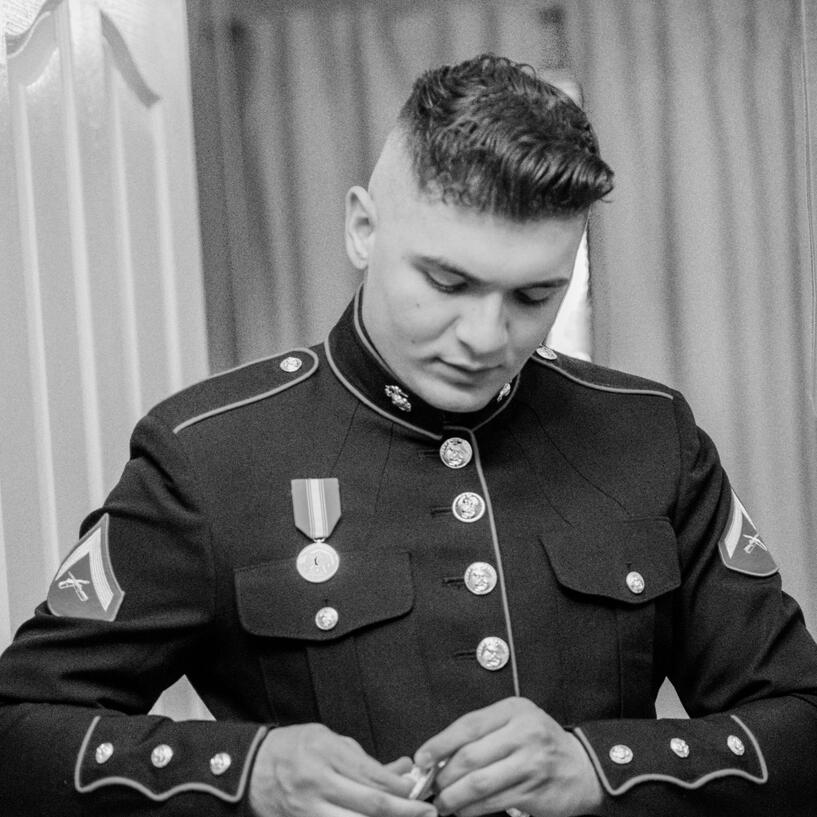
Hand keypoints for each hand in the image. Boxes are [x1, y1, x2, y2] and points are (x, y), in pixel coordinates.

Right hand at [249, 723, 437, 816]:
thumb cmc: (294, 747)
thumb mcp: (328, 738)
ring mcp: (310, 809)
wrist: (251, 768)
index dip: (400, 786)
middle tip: (429, 812)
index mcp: (326, 753)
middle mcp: (319, 782)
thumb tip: (401, 769)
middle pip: (370, 804)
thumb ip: (363, 758)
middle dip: (404, 811)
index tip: (419, 790)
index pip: (372, 774)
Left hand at [413, 697, 602, 816]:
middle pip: (470, 756)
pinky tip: (463, 812)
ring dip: (454, 797)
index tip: (421, 758)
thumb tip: (441, 754)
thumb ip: (484, 733)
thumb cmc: (541, 743)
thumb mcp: (516, 723)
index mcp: (514, 710)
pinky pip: (494, 802)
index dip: (440, 743)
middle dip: (444, 776)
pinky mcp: (534, 791)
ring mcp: (530, 763)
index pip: (468, 725)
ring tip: (442, 804)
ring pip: (479, 783)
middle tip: (430, 787)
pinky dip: (473, 810)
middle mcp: (523, 733)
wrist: (584, 767)